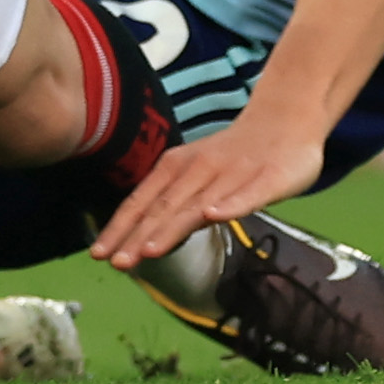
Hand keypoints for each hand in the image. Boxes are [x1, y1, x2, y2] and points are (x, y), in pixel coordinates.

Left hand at [90, 107, 325, 267]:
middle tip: (117, 263)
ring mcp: (234, 174)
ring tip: (150, 250)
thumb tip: (139, 236)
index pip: (142, 202)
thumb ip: (173, 202)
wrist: (285, 120)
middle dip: (138, 237)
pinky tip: (214, 217)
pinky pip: (247, 195)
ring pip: (198, 205)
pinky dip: (229, 205)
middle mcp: (200, 169)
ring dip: (172, 228)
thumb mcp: (195, 173)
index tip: (98, 254)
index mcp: (178, 167)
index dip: (120, 228)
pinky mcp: (268, 179)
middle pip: (164, 208)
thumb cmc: (235, 156)